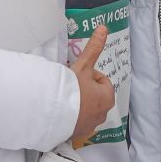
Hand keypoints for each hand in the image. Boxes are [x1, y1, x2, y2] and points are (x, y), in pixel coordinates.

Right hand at [69, 25, 113, 147]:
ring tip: (63, 98)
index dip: (89, 76)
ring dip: (76, 103)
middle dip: (82, 90)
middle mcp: (102, 113)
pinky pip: (76, 121)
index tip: (77, 77)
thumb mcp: (83, 66)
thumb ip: (94, 48)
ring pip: (84, 108)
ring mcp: (90, 125)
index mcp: (107, 97)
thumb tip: (104, 28)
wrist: (53, 115)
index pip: (101, 81)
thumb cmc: (72, 91)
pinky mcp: (77, 134)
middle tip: (69, 86)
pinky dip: (70, 116)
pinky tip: (60, 110)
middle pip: (93, 95)